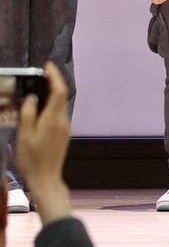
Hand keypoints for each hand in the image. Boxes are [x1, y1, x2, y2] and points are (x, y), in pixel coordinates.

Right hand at [16, 63, 73, 224]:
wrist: (46, 179)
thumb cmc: (32, 160)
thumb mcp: (24, 137)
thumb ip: (28, 114)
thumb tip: (31, 97)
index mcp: (53, 118)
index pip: (59, 91)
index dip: (55, 76)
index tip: (47, 66)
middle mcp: (63, 120)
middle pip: (61, 96)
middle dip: (52, 84)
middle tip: (38, 77)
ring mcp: (65, 127)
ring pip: (59, 106)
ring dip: (51, 97)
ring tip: (35, 94)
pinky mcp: (64, 134)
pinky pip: (58, 115)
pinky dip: (50, 108)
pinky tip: (39, 112)